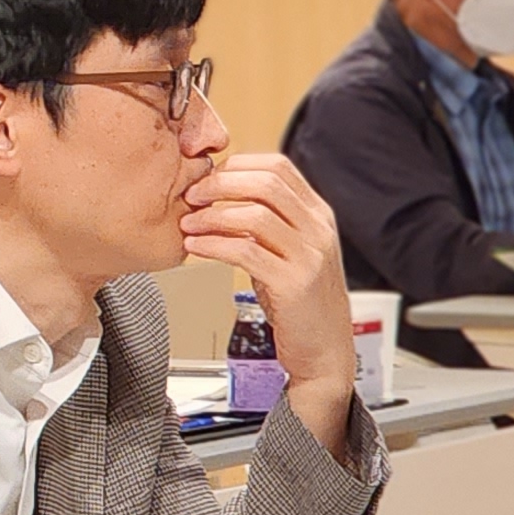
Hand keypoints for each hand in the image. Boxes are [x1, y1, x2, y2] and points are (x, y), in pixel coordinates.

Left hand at [180, 151, 355, 451]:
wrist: (325, 350)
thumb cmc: (299, 301)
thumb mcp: (287, 250)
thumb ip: (264, 221)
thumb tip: (217, 192)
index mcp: (318, 215)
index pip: (278, 166)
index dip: (237, 164)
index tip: (207, 176)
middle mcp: (318, 229)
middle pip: (266, 182)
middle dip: (219, 184)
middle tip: (191, 196)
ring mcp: (309, 256)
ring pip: (254, 214)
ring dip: (211, 216)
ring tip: (188, 225)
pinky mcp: (294, 284)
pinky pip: (246, 251)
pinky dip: (213, 245)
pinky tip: (195, 248)